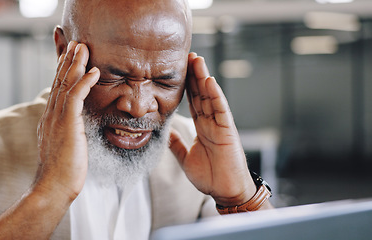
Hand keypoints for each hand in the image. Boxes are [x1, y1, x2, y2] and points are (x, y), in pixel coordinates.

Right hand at [36, 41, 99, 201]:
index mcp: (51, 118)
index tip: (68, 55)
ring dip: (75, 63)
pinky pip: (75, 96)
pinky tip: (94, 71)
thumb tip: (74, 128)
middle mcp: (51, 114)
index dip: (63, 70)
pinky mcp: (66, 124)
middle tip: (74, 42)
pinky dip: (84, 81)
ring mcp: (57, 118)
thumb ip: (67, 132)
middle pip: (59, 80)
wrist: (53, 188)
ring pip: (66, 83)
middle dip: (67, 59)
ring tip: (83, 46)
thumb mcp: (64, 146)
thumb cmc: (63, 171)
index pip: (58, 88)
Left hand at [169, 53, 255, 205]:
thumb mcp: (185, 156)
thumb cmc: (209, 176)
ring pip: (210, 96)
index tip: (178, 69)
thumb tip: (162, 131)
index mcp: (201, 127)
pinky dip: (216, 95)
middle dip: (193, 75)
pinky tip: (209, 81)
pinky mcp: (228, 130)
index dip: (185, 85)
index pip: (192, 101)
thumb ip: (175, 142)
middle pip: (200, 93)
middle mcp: (211, 122)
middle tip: (186, 56)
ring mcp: (220, 124)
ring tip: (197, 60)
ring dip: (203, 78)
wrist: (225, 192)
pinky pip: (221, 110)